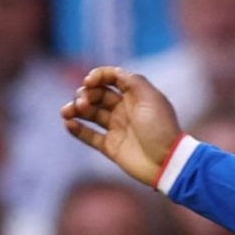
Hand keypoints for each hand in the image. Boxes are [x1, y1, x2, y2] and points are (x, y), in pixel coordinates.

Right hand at [59, 66, 184, 187]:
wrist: (168, 162)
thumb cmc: (161, 128)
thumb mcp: (151, 98)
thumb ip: (132, 80)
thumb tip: (113, 72)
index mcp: (135, 96)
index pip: (111, 79)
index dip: (98, 76)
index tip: (89, 81)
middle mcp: (125, 110)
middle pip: (97, 94)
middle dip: (85, 94)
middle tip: (83, 103)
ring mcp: (117, 128)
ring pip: (89, 113)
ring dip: (75, 109)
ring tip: (67, 112)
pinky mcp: (111, 146)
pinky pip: (89, 135)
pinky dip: (76, 129)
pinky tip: (69, 123)